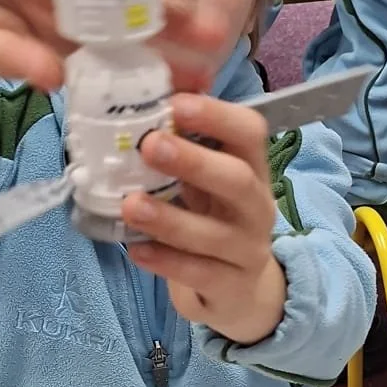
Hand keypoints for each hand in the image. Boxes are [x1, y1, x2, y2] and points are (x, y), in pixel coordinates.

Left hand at [124, 91, 286, 346]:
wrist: (240, 291)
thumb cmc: (213, 219)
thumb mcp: (207, 181)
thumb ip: (184, 146)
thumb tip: (146, 95)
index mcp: (252, 169)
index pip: (250, 133)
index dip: (217, 116)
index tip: (177, 103)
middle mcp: (257, 207)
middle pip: (238, 180)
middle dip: (193, 161)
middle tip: (149, 145)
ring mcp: (248, 250)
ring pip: (215, 234)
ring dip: (170, 218)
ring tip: (129, 205)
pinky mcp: (230, 287)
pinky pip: (199, 274)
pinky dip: (166, 261)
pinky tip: (136, 251)